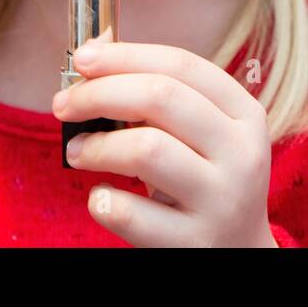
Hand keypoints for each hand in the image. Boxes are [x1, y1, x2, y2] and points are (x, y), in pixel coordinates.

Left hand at [52, 39, 277, 246]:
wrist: (239, 252)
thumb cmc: (205, 179)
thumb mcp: (205, 134)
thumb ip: (162, 97)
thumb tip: (95, 53)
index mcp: (244, 114)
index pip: (182, 65)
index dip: (125, 55)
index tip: (81, 58)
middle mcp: (241, 153)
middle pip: (161, 97)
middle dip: (99, 93)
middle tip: (63, 104)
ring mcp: (221, 201)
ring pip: (146, 149)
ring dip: (97, 145)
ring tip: (78, 151)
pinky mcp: (194, 243)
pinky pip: (131, 214)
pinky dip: (102, 199)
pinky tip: (100, 196)